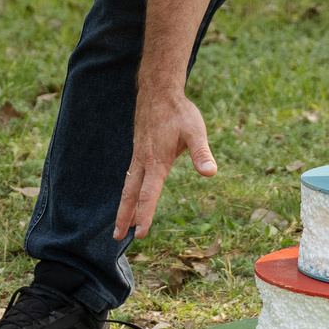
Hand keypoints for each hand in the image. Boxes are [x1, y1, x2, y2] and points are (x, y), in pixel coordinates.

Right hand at [114, 87, 218, 240]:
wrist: (158, 91)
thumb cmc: (179, 111)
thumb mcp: (195, 131)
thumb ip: (201, 153)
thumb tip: (211, 173)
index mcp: (157, 162)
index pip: (149, 194)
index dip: (145, 215)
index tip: (141, 234)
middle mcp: (144, 161)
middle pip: (131, 194)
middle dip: (124, 216)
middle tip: (118, 238)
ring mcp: (139, 155)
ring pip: (129, 185)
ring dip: (124, 205)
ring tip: (121, 224)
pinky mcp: (139, 150)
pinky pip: (131, 175)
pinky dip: (128, 190)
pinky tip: (130, 195)